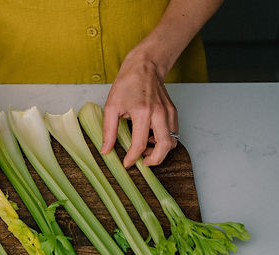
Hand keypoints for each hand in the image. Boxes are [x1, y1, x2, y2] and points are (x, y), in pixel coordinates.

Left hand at [101, 51, 177, 166]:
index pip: (140, 144)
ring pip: (172, 142)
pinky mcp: (173, 112)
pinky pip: (173, 133)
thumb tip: (105, 150)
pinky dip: (164, 140)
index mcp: (142, 112)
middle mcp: (159, 113)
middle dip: (154, 160)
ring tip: (145, 149)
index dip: (132, 158)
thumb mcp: (111, 106)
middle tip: (142, 162)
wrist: (145, 66)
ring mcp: (169, 113)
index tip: (127, 163)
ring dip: (160, 151)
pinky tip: (151, 137)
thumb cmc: (127, 84)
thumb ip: (108, 131)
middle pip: (164, 147)